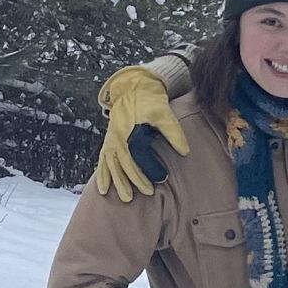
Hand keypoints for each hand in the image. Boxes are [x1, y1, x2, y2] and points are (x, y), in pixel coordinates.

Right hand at [94, 67, 188, 198]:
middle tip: (148, 193)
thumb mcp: (164, 113)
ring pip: (112, 166)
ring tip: (126, 198)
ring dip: (118, 183)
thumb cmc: (150, 101)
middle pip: (123, 165)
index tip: (161, 180)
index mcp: (128, 132)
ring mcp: (110, 140)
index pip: (136, 158)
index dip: (148, 171)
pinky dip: (102, 175)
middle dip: (135, 181)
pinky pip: (102, 161)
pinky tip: (103, 189)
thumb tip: (185, 152)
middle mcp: (116, 138)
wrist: (134, 88)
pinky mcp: (109, 141)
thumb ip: (174, 133)